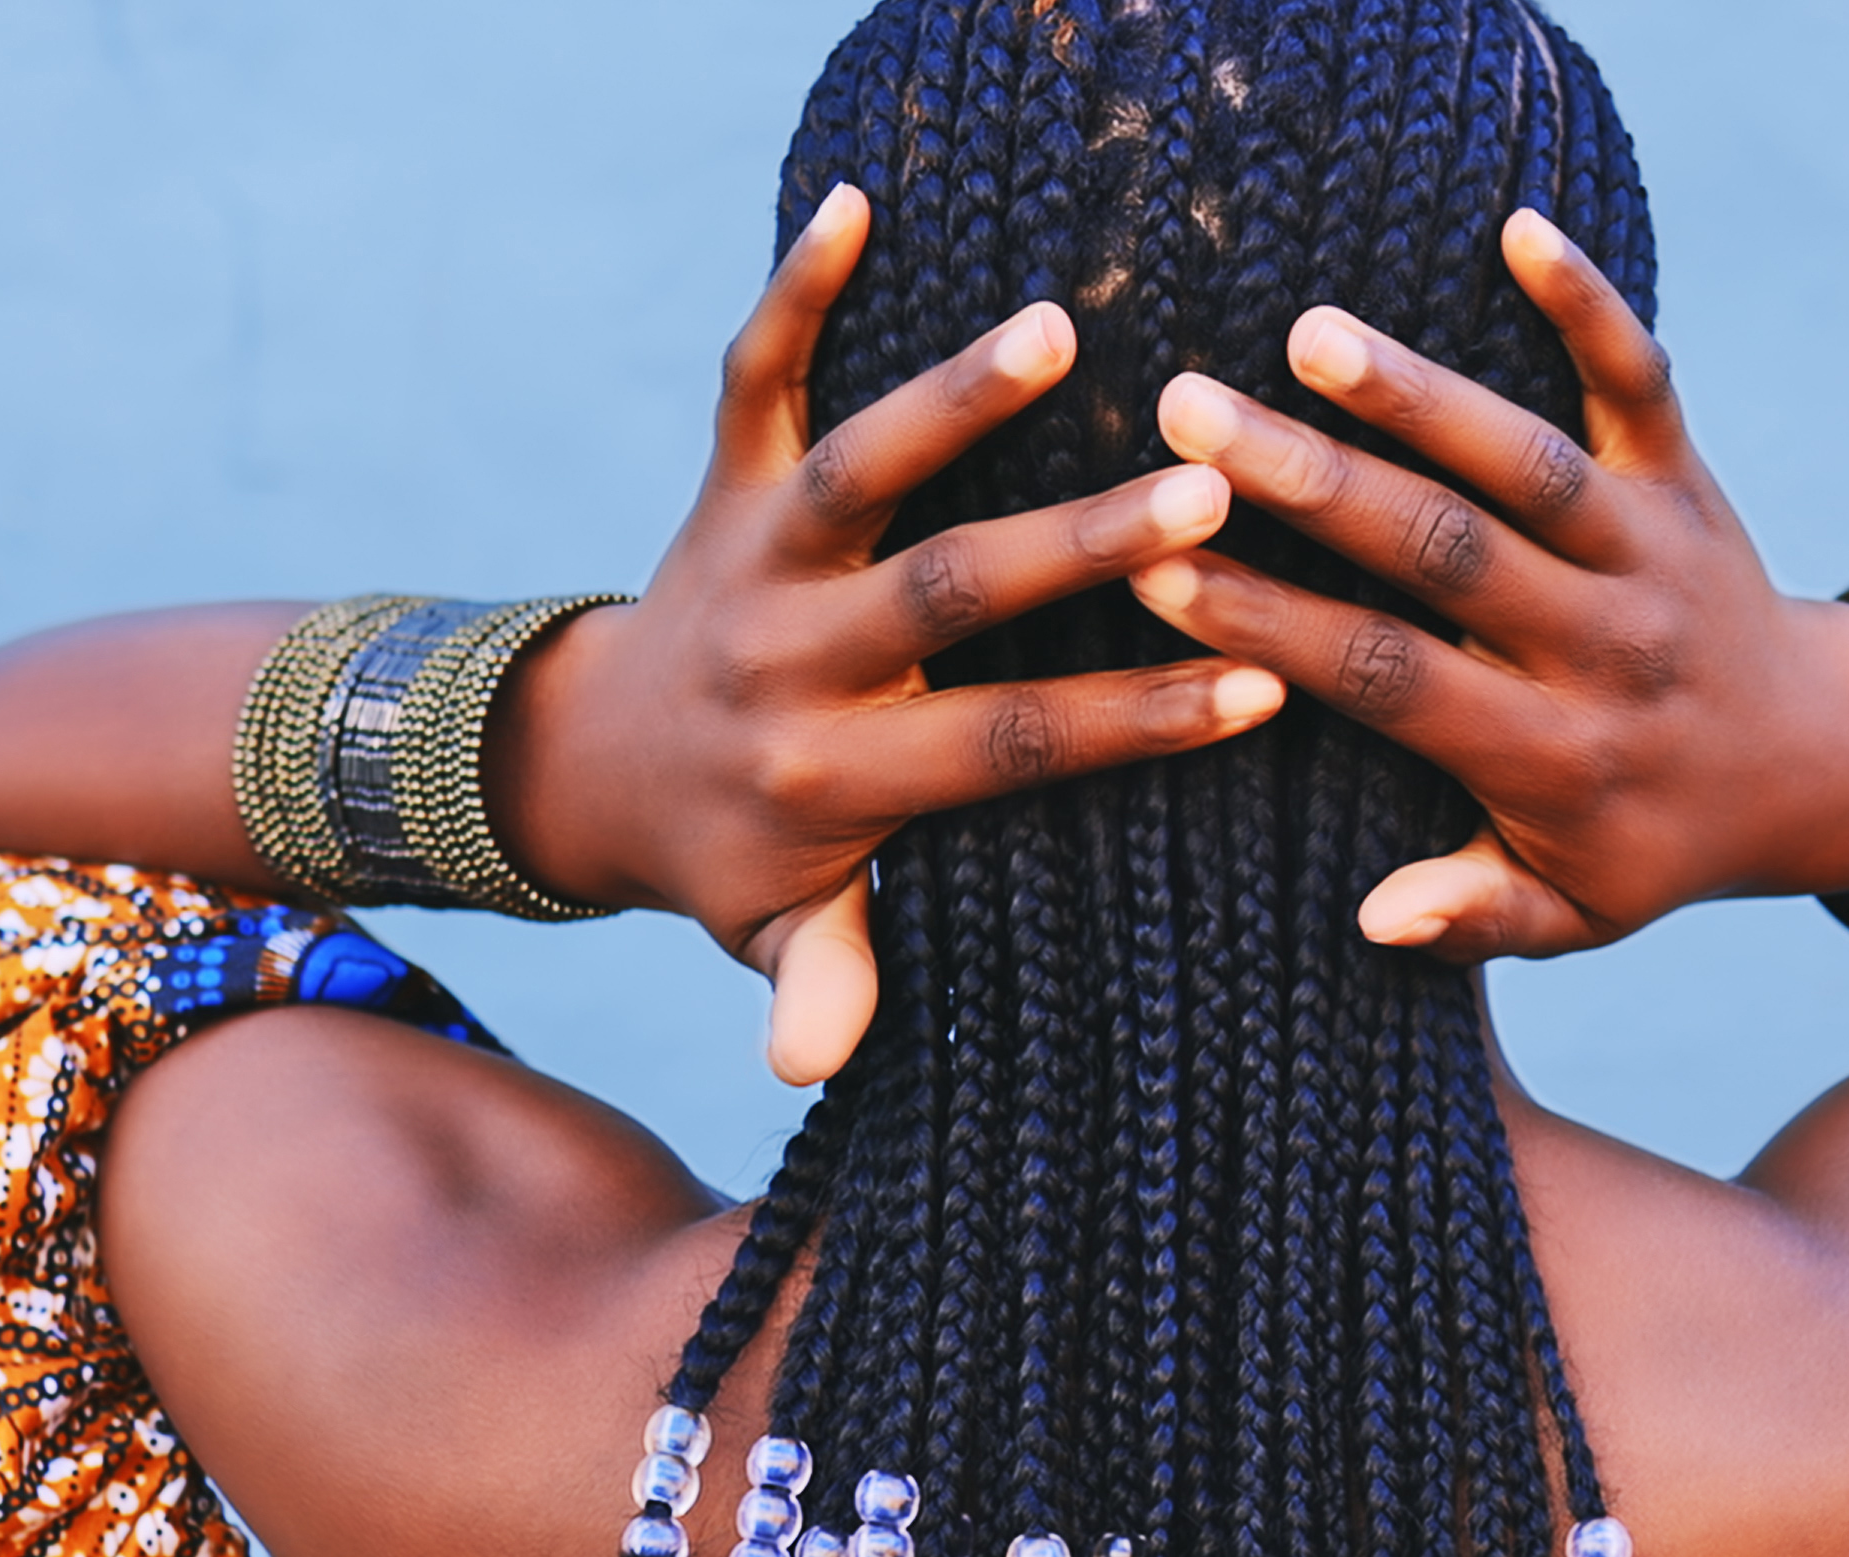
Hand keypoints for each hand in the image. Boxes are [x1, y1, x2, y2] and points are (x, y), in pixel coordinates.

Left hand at [508, 184, 1286, 1082]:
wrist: (591, 764)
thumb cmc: (733, 859)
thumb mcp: (778, 936)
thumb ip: (821, 980)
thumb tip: (810, 1064)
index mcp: (832, 775)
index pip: (1003, 747)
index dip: (1129, 722)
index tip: (1257, 688)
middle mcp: (792, 657)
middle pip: (944, 594)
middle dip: (1073, 548)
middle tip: (1201, 495)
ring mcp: (753, 558)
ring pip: (850, 470)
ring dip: (946, 397)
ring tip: (1054, 328)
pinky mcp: (723, 482)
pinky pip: (752, 375)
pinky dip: (793, 288)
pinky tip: (853, 200)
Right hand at [1130, 211, 1848, 963]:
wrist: (1814, 762)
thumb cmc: (1648, 842)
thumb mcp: (1573, 915)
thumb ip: (1478, 916)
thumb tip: (1378, 922)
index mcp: (1557, 756)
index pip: (1396, 683)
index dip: (1279, 628)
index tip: (1164, 575)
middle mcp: (1607, 645)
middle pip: (1450, 554)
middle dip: (1316, 486)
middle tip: (1191, 417)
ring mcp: (1653, 551)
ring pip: (1532, 464)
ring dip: (1422, 394)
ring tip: (1309, 333)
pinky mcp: (1686, 477)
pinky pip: (1644, 381)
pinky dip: (1591, 305)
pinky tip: (1520, 227)